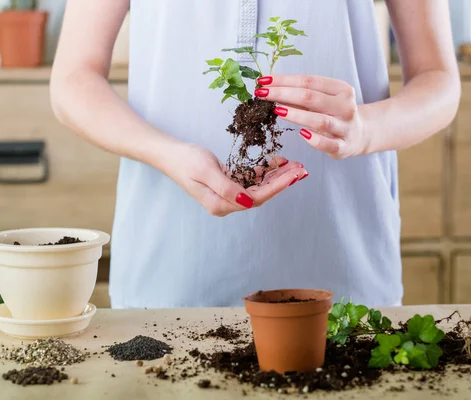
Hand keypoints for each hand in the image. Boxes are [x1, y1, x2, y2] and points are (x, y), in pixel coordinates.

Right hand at [161, 143, 306, 216]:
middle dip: (282, 182)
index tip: (294, 175)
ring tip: (294, 165)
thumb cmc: (185, 161)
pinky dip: (264, 171)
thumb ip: (227, 187)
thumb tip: (248, 201)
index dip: (277, 187)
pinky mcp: (228, 184)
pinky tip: (276, 162)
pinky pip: (250, 179)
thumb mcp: (206, 171)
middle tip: (301, 169)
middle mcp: (226, 203)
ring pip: (258, 187)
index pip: (257, 198)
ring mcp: (227, 194)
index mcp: (221, 204)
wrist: (169, 155)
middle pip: (261, 194)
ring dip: (276, 176)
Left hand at [254, 74, 369, 158]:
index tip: (264, 80)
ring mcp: (345, 128)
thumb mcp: (324, 99)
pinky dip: (313, 139)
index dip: (285, 80)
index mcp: (341, 89)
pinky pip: (326, 144)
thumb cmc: (335, 113)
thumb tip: (270, 88)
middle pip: (310, 97)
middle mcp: (345, 107)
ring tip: (277, 110)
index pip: (309, 81)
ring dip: (295, 114)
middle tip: (262, 93)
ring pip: (319, 120)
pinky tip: (301, 133)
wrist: (360, 134)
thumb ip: (301, 94)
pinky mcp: (342, 147)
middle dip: (283, 93)